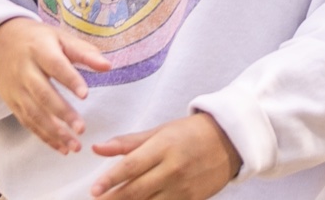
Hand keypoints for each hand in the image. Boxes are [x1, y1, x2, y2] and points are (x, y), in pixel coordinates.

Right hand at [0, 16, 110, 153]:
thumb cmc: (37, 40)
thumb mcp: (59, 37)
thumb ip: (83, 52)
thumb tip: (107, 66)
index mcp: (39, 49)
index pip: (55, 65)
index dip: (69, 80)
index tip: (85, 95)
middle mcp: (25, 70)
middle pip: (42, 93)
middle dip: (62, 113)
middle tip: (81, 128)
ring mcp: (16, 88)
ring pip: (34, 113)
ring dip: (54, 132)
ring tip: (74, 145)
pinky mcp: (12, 102)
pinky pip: (27, 122)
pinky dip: (44, 136)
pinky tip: (61, 147)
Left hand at [89, 112, 242, 199]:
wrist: (230, 141)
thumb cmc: (190, 133)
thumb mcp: (160, 131)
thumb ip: (128, 143)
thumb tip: (97, 148)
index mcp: (163, 147)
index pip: (131, 166)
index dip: (110, 180)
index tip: (94, 190)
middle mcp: (173, 168)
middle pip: (136, 190)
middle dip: (113, 199)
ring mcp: (183, 188)